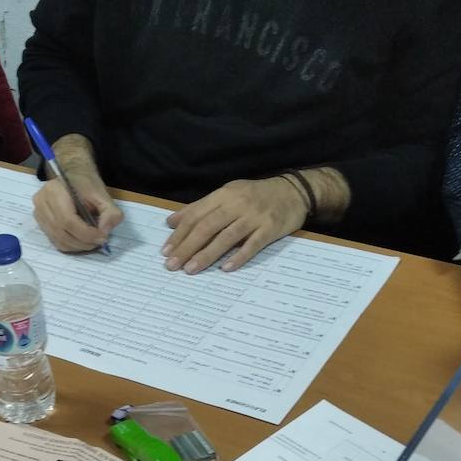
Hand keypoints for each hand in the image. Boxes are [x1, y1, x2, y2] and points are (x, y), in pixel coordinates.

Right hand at [32, 136, 122, 251]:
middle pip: (62, 232)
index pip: (67, 220)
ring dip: (77, 246)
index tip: (102, 237)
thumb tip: (104, 232)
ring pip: (58, 239)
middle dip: (83, 242)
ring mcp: (38, 214)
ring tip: (92, 242)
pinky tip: (81, 241)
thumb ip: (110, 212)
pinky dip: (70, 245)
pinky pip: (55, 241)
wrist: (72, 176)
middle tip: (99, 242)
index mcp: (54, 191)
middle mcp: (41, 203)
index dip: (86, 233)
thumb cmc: (85, 184)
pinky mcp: (40, 223)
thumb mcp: (103, 194)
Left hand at [162, 177, 305, 273]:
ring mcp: (255, 216)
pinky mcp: (271, 228)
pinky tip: (226, 268)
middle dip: (187, 247)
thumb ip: (200, 208)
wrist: (295, 191)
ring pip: (227, 236)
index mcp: (224, 195)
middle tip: (172, 265)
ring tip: (191, 269)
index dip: (180, 234)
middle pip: (208, 226)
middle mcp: (238, 204)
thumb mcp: (227, 194)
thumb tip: (171, 221)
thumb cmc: (256, 195)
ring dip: (207, 254)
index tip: (166, 251)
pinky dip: (240, 256)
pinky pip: (253, 244)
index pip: (196, 215)